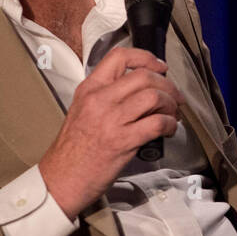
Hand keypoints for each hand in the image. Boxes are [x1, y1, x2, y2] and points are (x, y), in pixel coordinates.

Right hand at [38, 46, 182, 218]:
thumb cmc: (73, 149)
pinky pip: (157, 123)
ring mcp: (111, 120)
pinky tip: (169, 129)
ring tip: (173, 114)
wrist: (61, 179)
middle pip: (144, 76)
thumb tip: (142, 92)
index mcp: (89, 89)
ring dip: (171, 104)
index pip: (119, 57)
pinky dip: (170, 124)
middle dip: (167, 85)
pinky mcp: (122, 141)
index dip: (146, 58)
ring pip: (154, 97)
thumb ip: (107, 96)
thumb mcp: (83, 111)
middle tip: (175, 96)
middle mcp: (100, 100)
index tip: (159, 67)